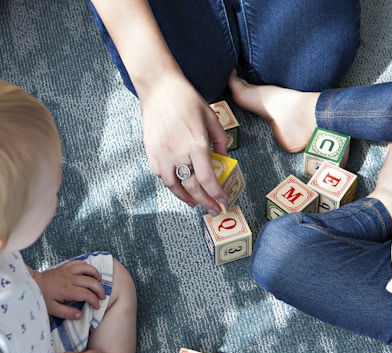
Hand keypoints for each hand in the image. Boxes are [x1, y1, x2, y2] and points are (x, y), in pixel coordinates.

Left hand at [32, 260, 105, 319]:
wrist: (30, 284)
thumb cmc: (41, 297)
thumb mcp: (51, 310)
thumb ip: (66, 313)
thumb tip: (80, 315)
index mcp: (66, 290)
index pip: (86, 294)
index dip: (94, 301)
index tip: (97, 306)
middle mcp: (69, 279)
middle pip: (90, 281)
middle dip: (100, 289)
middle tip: (103, 296)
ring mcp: (67, 271)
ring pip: (87, 268)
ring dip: (96, 274)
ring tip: (99, 281)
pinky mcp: (64, 267)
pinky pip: (79, 262)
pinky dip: (87, 266)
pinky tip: (89, 272)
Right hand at [140, 73, 228, 214]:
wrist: (159, 88)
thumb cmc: (187, 100)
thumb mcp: (211, 117)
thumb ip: (220, 140)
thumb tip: (224, 159)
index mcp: (196, 144)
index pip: (207, 179)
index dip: (216, 193)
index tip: (223, 200)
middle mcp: (178, 153)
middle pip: (193, 187)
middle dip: (205, 202)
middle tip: (213, 209)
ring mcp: (162, 154)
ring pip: (174, 186)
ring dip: (186, 198)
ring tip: (195, 203)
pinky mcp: (151, 153)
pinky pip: (162, 176)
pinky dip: (172, 185)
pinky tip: (179, 187)